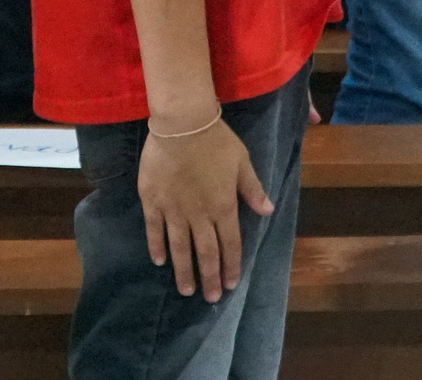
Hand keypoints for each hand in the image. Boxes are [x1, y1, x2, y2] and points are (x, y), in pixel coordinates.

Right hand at [137, 114, 271, 301]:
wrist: (182, 123)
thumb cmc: (215, 140)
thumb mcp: (242, 162)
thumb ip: (252, 189)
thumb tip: (268, 211)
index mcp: (223, 206)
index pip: (230, 244)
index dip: (231, 266)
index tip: (231, 285)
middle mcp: (199, 214)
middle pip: (205, 252)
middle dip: (209, 277)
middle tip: (210, 298)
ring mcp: (174, 209)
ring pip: (180, 247)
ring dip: (184, 270)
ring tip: (185, 290)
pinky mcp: (153, 201)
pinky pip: (155, 229)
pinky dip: (157, 246)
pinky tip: (159, 261)